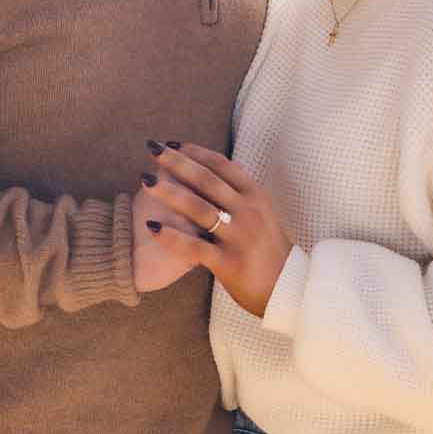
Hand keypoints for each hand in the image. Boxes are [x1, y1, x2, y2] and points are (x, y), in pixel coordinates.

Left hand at [142, 141, 292, 318]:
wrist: (288, 289)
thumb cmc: (270, 250)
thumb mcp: (262, 215)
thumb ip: (239, 196)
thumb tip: (211, 173)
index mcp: (256, 197)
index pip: (223, 166)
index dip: (197, 152)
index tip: (174, 144)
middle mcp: (248, 212)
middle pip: (207, 180)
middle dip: (177, 162)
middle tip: (152, 149)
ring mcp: (238, 237)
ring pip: (198, 208)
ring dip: (169, 192)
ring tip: (144, 179)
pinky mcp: (228, 262)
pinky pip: (194, 246)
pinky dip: (171, 235)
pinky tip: (151, 226)